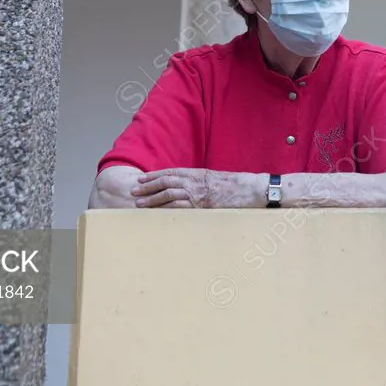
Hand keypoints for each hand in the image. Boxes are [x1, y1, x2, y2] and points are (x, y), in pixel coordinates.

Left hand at [131, 169, 263, 207]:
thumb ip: (201, 182)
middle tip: (133, 190)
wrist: (251, 189)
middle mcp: (195, 181)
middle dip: (147, 186)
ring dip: (152, 198)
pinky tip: (156, 213)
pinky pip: (180, 207)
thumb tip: (190, 187)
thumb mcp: (216, 179)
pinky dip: (166, 209)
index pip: (171, 172)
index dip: (154, 175)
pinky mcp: (202, 206)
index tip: (142, 178)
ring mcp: (197, 194)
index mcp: (197, 173)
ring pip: (168, 194)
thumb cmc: (237, 185)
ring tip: (139, 203)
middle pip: (165, 181)